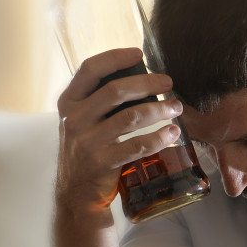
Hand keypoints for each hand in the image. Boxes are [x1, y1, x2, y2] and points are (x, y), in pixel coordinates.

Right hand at [56, 47, 184, 216]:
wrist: (76, 194)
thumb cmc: (88, 150)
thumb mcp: (83, 122)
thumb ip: (101, 102)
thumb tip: (141, 79)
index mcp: (69, 103)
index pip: (90, 69)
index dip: (115, 57)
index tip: (139, 53)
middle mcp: (74, 119)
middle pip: (116, 90)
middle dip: (148, 83)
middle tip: (168, 82)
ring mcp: (87, 142)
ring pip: (131, 116)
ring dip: (160, 109)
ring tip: (177, 108)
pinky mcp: (103, 162)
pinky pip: (138, 145)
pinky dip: (160, 137)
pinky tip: (173, 133)